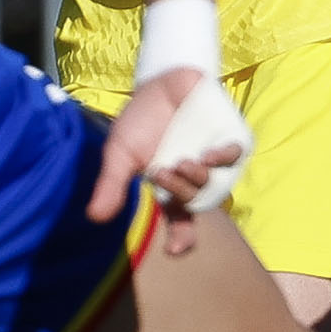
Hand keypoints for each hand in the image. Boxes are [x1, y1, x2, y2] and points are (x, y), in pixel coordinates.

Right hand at [92, 65, 248, 253]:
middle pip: (195, 201)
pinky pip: (236, 155)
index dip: (180, 238)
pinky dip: (224, 157)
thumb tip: (94, 217)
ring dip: (200, 179)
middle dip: (180, 192)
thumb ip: (112, 184)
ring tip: (185, 162)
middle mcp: (194, 180)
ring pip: (216, 183)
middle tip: (161, 172)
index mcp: (170, 188)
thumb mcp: (120, 153)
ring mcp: (212, 160)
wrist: (158, 81)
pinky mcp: (228, 137)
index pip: (179, 222)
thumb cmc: (140, 121)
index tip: (174, 250)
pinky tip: (209, 153)